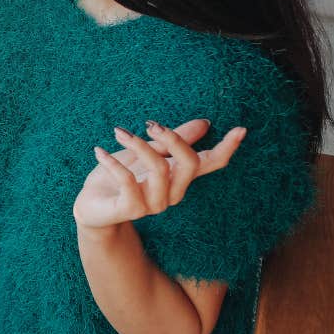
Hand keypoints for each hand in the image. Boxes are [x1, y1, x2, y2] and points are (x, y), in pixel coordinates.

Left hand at [73, 119, 246, 230]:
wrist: (92, 205)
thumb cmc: (121, 176)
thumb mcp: (146, 152)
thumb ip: (173, 140)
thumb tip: (204, 123)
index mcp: (178, 177)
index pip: (210, 163)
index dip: (226, 148)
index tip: (241, 129)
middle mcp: (171, 193)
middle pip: (189, 163)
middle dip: (173, 138)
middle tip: (150, 123)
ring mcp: (152, 204)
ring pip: (159, 169)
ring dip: (139, 144)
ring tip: (119, 131)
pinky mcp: (129, 210)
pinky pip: (127, 181)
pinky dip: (113, 162)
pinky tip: (99, 151)